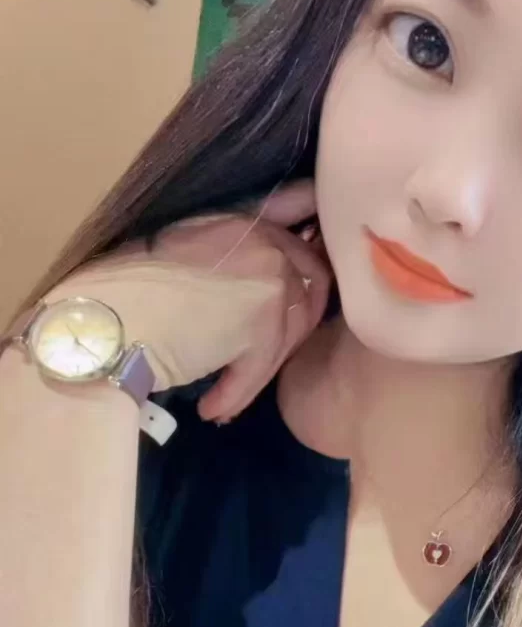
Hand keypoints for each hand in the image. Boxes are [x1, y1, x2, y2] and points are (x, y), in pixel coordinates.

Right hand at [45, 182, 332, 423]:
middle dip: (296, 323)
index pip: (299, 228)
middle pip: (312, 283)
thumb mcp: (181, 251)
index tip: (312, 284)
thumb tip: (249, 291)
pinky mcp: (262, 324)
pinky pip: (262, 367)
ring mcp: (268, 280)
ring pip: (291, 332)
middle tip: (267, 355)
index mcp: (243, 218)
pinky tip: (213, 408)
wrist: (104, 318)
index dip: (312, 258)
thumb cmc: (124, 290)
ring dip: (262, 366)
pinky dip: (237, 392)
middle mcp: (264, 241)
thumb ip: (225, 256)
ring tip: (229, 390)